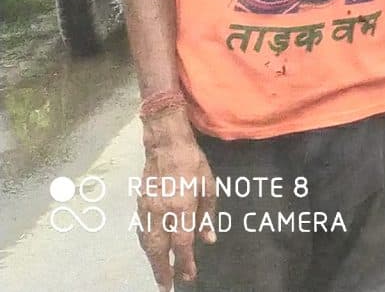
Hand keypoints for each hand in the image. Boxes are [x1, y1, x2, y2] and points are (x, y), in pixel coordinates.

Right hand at [136, 126, 216, 288]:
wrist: (164, 144)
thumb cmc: (193, 163)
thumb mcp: (209, 186)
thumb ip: (208, 214)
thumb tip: (208, 239)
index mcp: (181, 206)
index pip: (182, 242)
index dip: (185, 262)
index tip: (188, 276)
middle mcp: (161, 211)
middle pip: (158, 248)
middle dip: (162, 269)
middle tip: (166, 287)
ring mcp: (147, 208)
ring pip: (146, 242)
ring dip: (152, 260)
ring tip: (159, 274)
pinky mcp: (139, 204)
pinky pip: (142, 231)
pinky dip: (146, 245)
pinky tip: (152, 251)